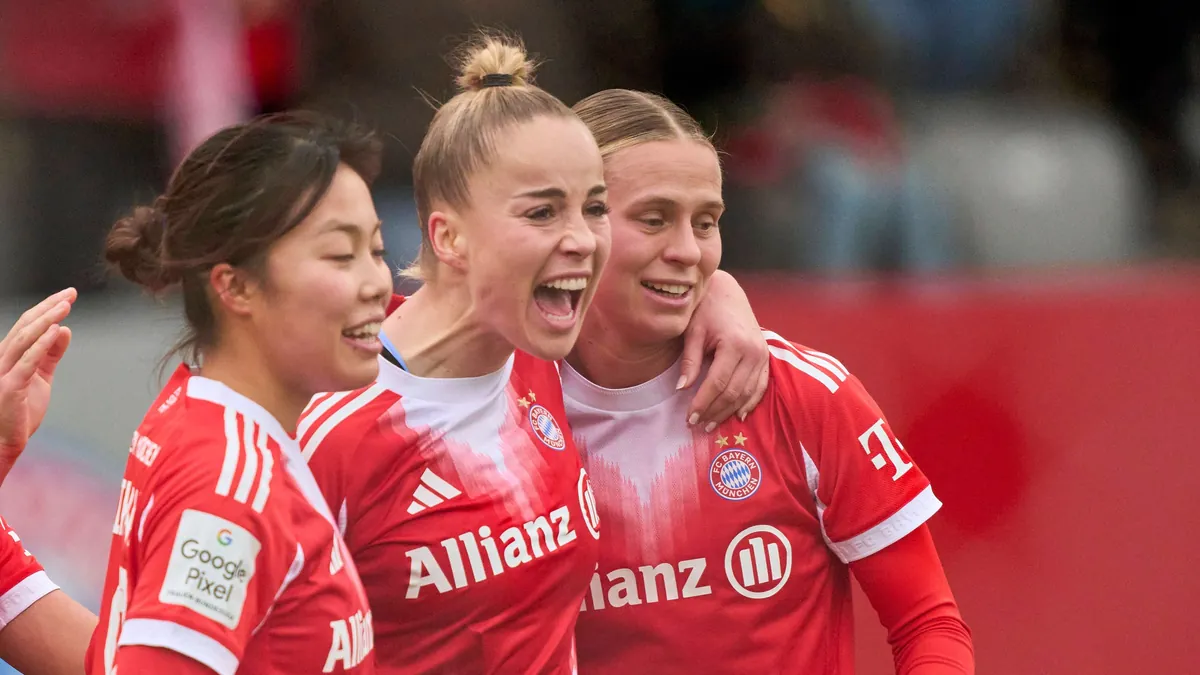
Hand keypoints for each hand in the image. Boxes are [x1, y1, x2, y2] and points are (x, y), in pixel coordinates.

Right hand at [0, 289, 75, 479]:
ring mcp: (3, 372)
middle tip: (70, 293)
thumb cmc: (20, 411)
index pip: (27, 324)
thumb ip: (51, 355)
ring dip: (46, 320)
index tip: (67, 295)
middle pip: (25, 326)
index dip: (46, 308)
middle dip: (48, 307)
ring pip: (25, 338)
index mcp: (9, 355)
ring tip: (65, 306)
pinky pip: (27, 361)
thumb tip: (64, 330)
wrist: (5, 443)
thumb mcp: (40, 377)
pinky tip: (55, 331)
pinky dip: (41, 344)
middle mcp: (2, 359)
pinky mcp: (10, 388)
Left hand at [679, 271, 769, 429]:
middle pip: (733, 392)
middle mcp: (753, 352)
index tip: (689, 417)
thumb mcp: (693, 331)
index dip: (703, 403)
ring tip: (711, 424)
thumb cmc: (706, 309)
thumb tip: (681, 389)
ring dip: (729, 411)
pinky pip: (760, 386)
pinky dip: (749, 402)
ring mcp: (763, 355)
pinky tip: (737, 415)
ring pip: (747, 393)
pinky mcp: (766, 357)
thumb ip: (690, 360)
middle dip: (714, 411)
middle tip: (697, 425)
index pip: (717, 383)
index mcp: (735, 344)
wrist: (728, 292)